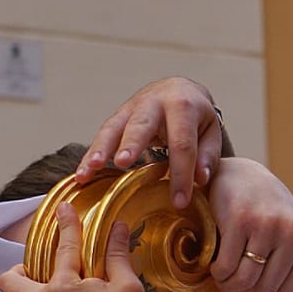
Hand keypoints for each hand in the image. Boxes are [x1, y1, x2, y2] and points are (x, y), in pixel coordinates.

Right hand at [80, 77, 222, 211]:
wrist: (178, 90)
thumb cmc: (196, 117)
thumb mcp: (210, 132)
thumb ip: (207, 155)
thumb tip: (200, 180)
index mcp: (183, 105)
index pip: (182, 143)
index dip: (181, 173)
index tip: (179, 201)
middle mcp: (154, 102)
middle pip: (142, 125)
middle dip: (132, 144)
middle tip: (123, 164)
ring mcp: (132, 107)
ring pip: (113, 127)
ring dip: (100, 149)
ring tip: (89, 170)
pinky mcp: (118, 116)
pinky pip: (102, 135)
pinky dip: (91, 154)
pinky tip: (82, 174)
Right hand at [207, 158, 292, 291]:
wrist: (242, 175)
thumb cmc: (264, 216)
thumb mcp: (281, 247)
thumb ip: (280, 288)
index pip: (286, 291)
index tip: (252, 280)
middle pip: (264, 288)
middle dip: (244, 289)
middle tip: (233, 276)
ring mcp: (268, 225)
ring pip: (245, 280)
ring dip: (227, 284)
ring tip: (222, 274)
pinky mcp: (240, 220)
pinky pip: (227, 266)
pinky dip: (217, 272)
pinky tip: (214, 263)